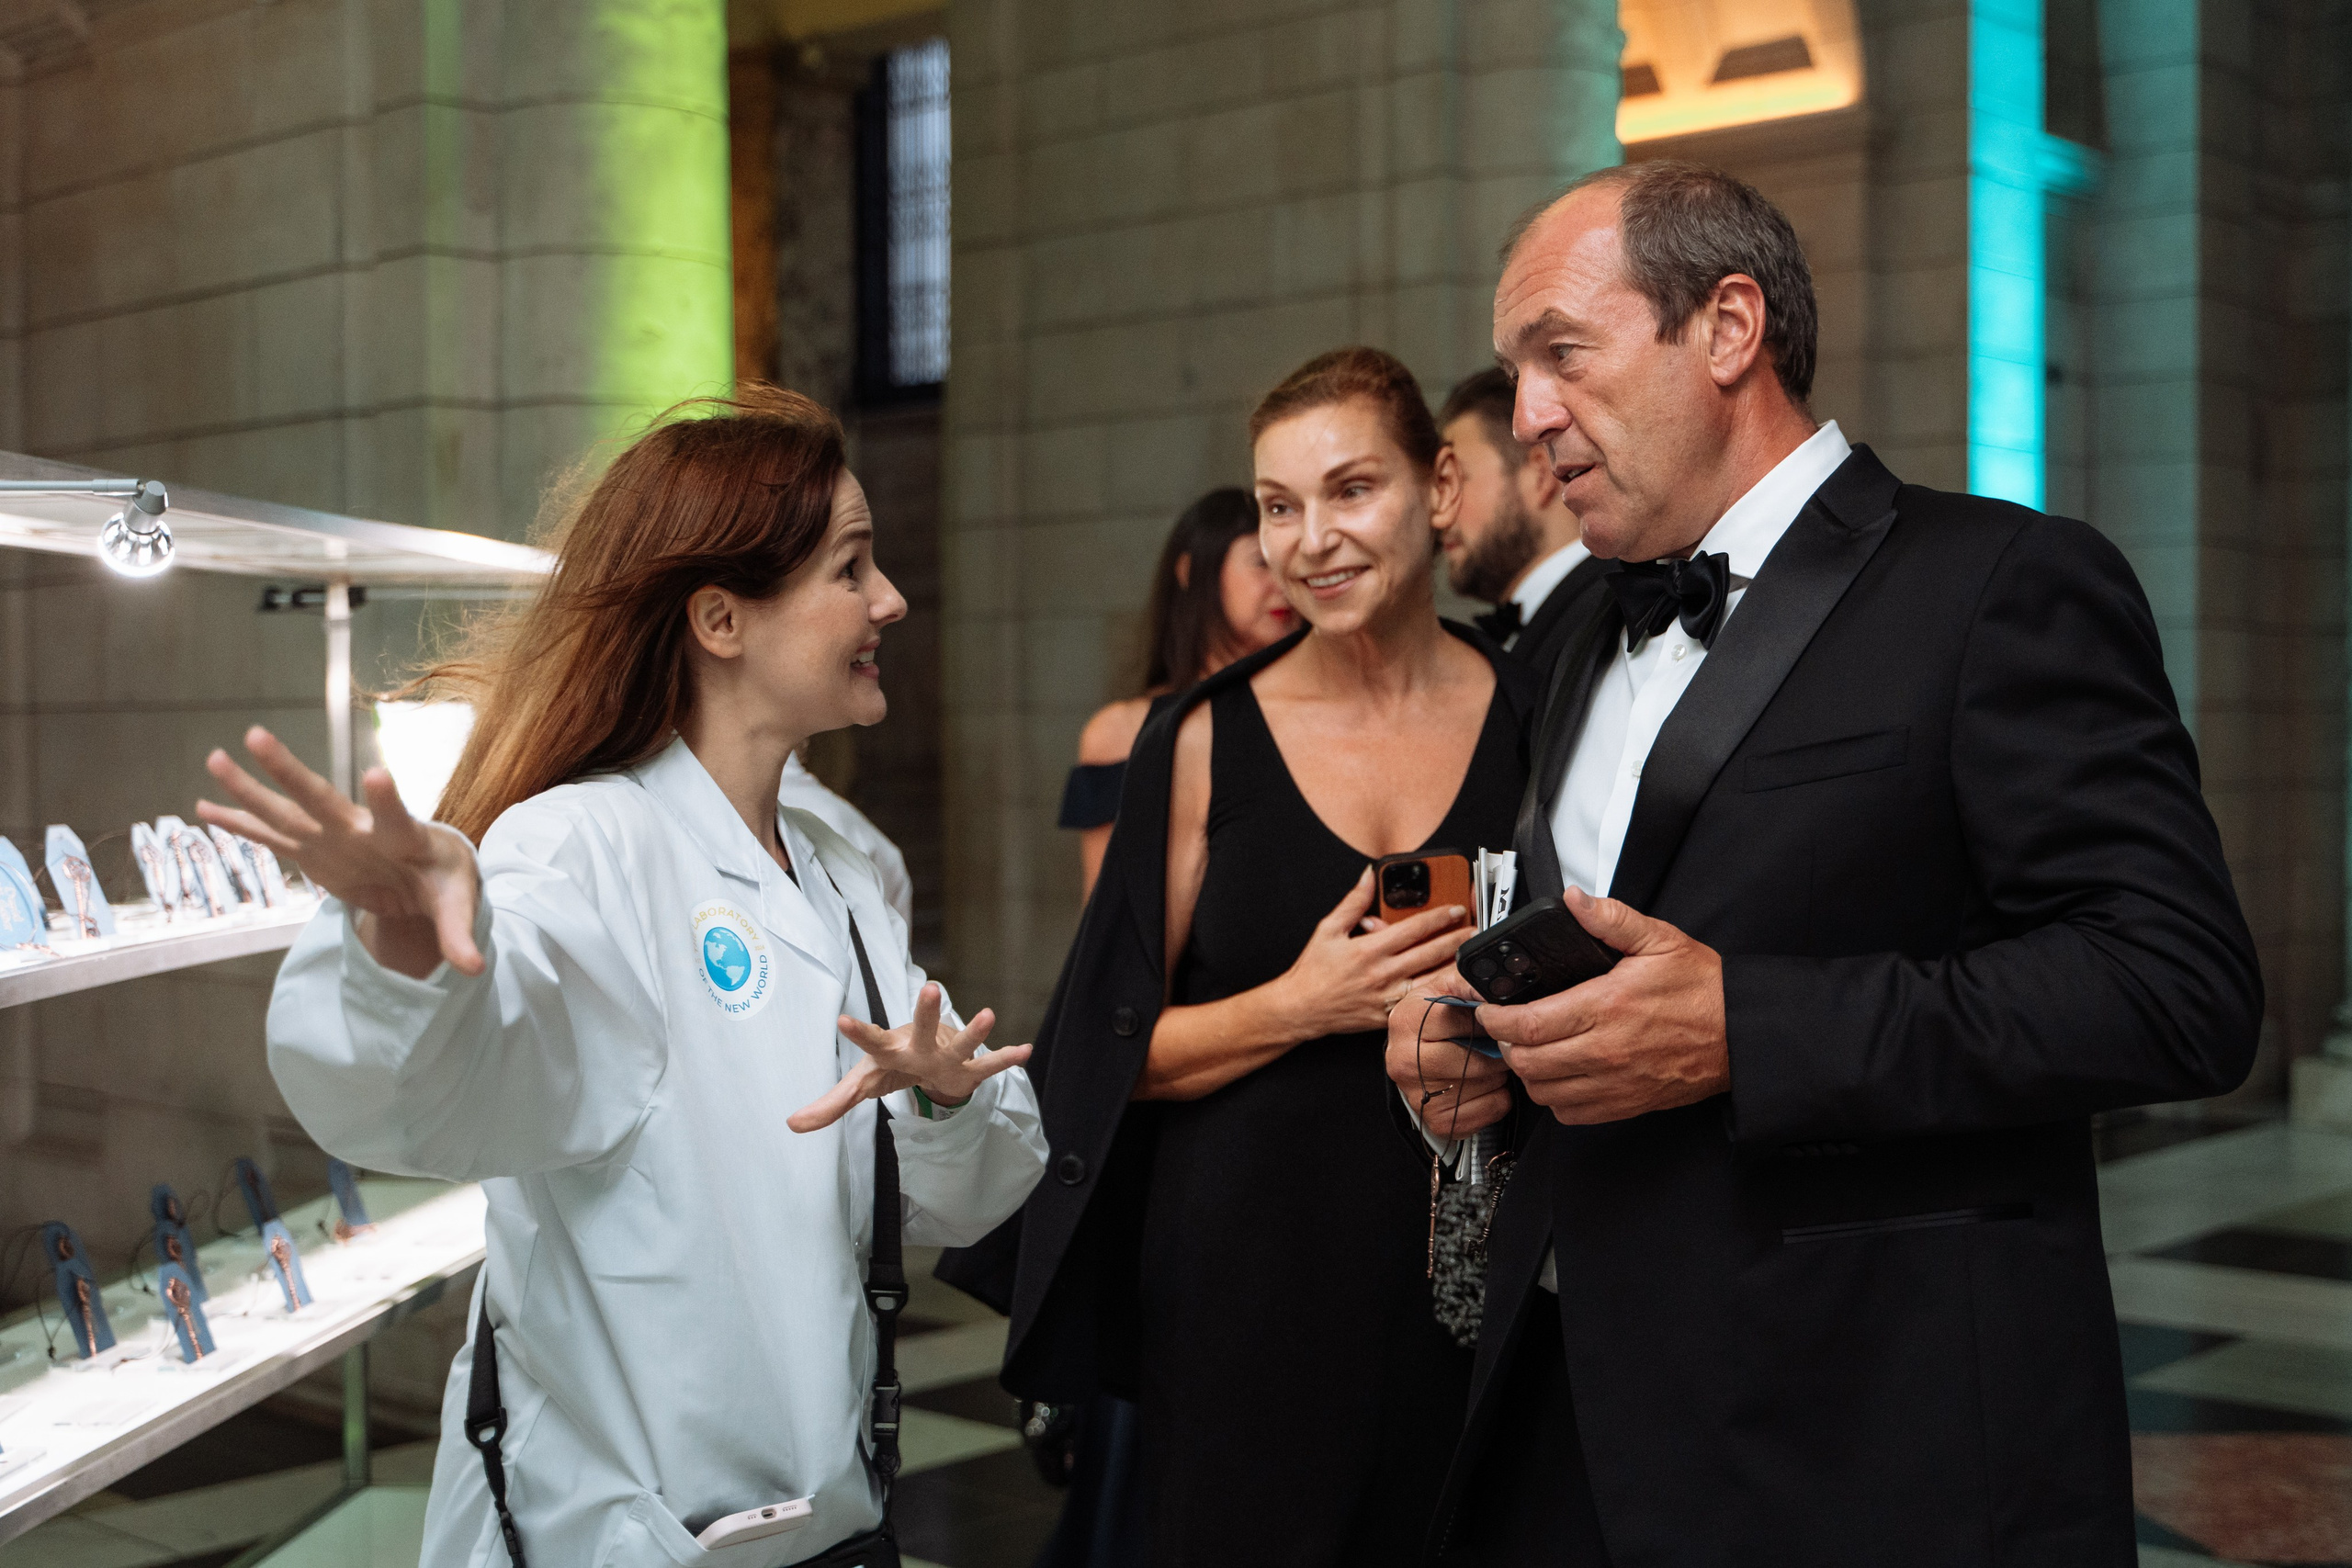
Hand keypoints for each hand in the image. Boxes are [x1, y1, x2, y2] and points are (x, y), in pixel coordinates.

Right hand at [197, 726, 481, 979]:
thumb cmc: (447, 880)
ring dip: (250, 789)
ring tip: (214, 758)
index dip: (386, 799)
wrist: (428, 872)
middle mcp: (362, 829)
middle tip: (256, 736)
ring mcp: (333, 837)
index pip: (397, 817)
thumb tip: (474, 968)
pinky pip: (271, 836)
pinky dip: (240, 823)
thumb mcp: (458, 905)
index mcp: (405, 837)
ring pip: (287, 810)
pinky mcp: (314, 851)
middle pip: (323, 798)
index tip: (375, 773)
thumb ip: (460, 934)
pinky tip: (205, 805)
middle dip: (290, 771)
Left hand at [789, 981, 1032, 1132]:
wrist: (928, 1057)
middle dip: (925, 1012)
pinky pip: (988, 1066)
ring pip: (961, 1043)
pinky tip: (1024, 1051)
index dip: (857, 1032)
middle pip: (920, 1029)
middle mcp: (919, 1048)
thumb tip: (791, 1124)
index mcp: (890, 1051)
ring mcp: (946, 1055)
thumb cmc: (892, 1066)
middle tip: (930, 987)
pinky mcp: (967, 1068)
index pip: (870, 1041)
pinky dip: (1005, 1059)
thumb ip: (831, 1103)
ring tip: (989, 1014)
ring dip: (975, 1031)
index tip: (842, 1019)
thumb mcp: (862, 1084)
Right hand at [1272, 866, 1476, 1038]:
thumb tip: (1368, 876)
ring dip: (1454, 966)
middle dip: (1456, 939)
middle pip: (1429, 953)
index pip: (1413, 929)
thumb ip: (1353, 902)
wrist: (1300, 1009)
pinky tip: (1453, 985)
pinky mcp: (1387, 1016)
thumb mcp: (1328, 929)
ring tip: (1472, 956)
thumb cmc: (1313, 970)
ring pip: (1430, 979)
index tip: (1456, 909)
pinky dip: (1437, 992)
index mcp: (1368, 949)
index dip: (1439, 917)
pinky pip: (1418, 1002)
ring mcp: (1387, 997)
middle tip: (1475, 929)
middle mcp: (1381, 973)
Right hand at [1385, 963, 1512, 1137]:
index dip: (1489, 1020)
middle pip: (1476, 1060)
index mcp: (1406, 1019)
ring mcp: (1417, 1095)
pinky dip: (1497, 1098)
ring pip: (1486, 1085)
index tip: (1499, 1020)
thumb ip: (1471, 980)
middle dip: (1497, 1052)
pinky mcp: (1436, 1121)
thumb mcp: (1446, 990)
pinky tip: (1484, 1085)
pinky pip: (1489, 1109)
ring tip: (1488, 1063)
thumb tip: (1504, 977)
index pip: (1464, 1020)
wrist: (1413, 1060)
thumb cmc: (1436, 1022)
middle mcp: (1404, 1059)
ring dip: (1498, 1075)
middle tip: (1500, 1045)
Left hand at [1478, 888, 1727, 1123]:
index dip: (1495, 1017)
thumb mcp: (1659, 940)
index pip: (1527, 1023)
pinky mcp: (1625, 1103)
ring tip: (1530, 1048)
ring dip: (1527, 1071)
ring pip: (1543, 1091)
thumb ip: (1611, 919)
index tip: (1487, 1008)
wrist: (1740, 1035)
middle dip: (1505, 1043)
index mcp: (1606, 1007)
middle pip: (1526, 1061)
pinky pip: (1570, 1113)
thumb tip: (1574, 900)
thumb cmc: (1703, 990)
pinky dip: (1555, 1096)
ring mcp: (1613, 1082)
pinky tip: (1560, 1073)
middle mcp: (1604, 1051)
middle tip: (1506, 1026)